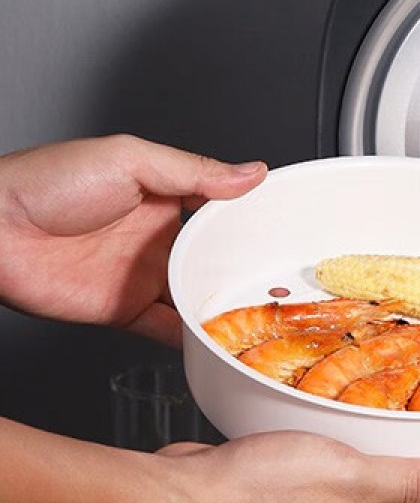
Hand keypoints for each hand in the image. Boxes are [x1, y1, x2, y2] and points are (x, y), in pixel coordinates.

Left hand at [0, 134, 265, 345]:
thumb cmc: (45, 182)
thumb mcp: (129, 159)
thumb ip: (193, 171)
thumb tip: (251, 172)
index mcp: (164, 198)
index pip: (222, 212)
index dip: (254, 223)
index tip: (292, 233)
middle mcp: (158, 240)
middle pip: (217, 261)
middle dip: (250, 272)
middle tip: (291, 283)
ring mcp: (143, 277)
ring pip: (199, 298)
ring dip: (228, 309)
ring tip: (267, 317)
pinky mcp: (125, 312)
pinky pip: (169, 331)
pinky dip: (194, 342)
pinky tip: (220, 343)